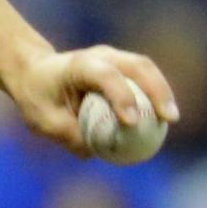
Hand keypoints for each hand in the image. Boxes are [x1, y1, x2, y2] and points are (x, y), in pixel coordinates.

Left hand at [9, 45, 179, 155]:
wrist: (35, 73)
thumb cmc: (39, 97)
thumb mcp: (43, 120)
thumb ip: (68, 135)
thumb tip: (94, 152)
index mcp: (77, 66)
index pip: (105, 75)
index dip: (122, 96)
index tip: (132, 122)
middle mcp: (100, 56)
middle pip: (136, 66)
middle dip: (156, 90)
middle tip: (168, 118)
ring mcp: (114, 58)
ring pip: (146, 68)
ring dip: (163, 91)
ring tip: (171, 119)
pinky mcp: (122, 67)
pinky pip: (145, 78)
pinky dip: (157, 95)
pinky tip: (164, 119)